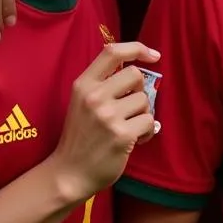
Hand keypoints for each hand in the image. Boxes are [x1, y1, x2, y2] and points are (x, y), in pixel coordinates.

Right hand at [50, 42, 160, 203]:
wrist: (69, 173)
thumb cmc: (81, 137)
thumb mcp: (82, 103)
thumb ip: (105, 85)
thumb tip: (141, 73)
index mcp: (83, 85)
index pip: (112, 52)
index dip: (137, 48)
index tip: (154, 56)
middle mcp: (94, 96)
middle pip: (135, 75)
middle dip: (140, 91)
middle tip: (131, 108)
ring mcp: (107, 116)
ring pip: (145, 100)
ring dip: (143, 115)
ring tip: (129, 128)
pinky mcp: (122, 134)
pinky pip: (150, 122)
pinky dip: (147, 132)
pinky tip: (134, 141)